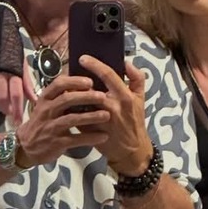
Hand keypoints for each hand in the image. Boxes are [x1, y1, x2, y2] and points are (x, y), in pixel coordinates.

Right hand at [0, 55, 37, 122]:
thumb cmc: (13, 51)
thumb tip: (34, 100)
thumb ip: (27, 83)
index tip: (19, 121)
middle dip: (7, 110)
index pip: (17, 94)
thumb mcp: (23, 65)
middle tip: (11, 116)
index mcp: (14, 72)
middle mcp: (1, 73)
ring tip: (2, 109)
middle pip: (2, 97)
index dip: (18, 109)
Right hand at [14, 74, 110, 165]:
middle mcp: (47, 111)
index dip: (74, 81)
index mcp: (45, 99)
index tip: (90, 81)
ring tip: (106, 115)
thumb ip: (60, 95)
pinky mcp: (56, 143)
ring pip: (72, 119)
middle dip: (86, 97)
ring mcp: (51, 127)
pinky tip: (103, 136)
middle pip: (66, 100)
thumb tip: (81, 81)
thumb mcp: (46, 106)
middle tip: (102, 96)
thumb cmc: (41, 122)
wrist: (26, 147)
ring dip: (90, 117)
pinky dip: (90, 137)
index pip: (58, 85)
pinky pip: (76, 139)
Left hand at [78, 56, 151, 173]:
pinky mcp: (90, 131)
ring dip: (72, 93)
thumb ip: (137, 78)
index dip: (94, 64)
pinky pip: (76, 115)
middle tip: (69, 73)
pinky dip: (71, 108)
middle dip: (76, 80)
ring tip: (66, 87)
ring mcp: (99, 120)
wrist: (131, 150)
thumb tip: (126, 62)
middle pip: (89, 88)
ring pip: (80, 102)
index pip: (108, 74)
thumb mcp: (141, 99)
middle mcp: (112, 107)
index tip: (82, 58)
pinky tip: (67, 103)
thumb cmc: (135, 122)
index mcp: (124, 96)